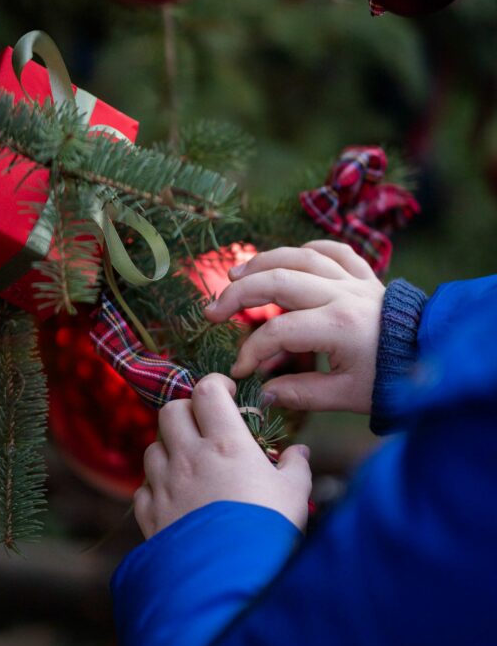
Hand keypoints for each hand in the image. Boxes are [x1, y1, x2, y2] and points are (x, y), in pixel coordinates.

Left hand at [135, 373, 311, 539]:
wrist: (233, 580)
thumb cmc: (268, 530)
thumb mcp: (293, 494)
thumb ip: (295, 468)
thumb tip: (299, 453)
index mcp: (225, 443)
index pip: (206, 390)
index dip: (216, 385)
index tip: (228, 394)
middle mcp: (189, 457)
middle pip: (170, 410)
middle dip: (187, 412)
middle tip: (205, 427)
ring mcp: (164, 485)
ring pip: (153, 447)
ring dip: (169, 449)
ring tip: (190, 465)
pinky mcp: (150, 515)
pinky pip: (142, 488)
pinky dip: (155, 487)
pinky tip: (174, 498)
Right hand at [204, 240, 384, 413]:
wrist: (433, 357)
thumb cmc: (389, 380)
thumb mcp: (345, 396)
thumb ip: (301, 393)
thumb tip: (263, 393)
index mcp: (336, 326)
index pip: (277, 332)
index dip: (251, 351)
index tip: (240, 371)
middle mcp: (341, 295)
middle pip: (277, 281)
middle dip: (239, 294)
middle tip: (213, 311)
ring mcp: (354, 281)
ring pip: (300, 257)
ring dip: (263, 262)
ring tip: (236, 274)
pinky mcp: (366, 276)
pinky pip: (334, 251)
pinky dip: (309, 250)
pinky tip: (290, 258)